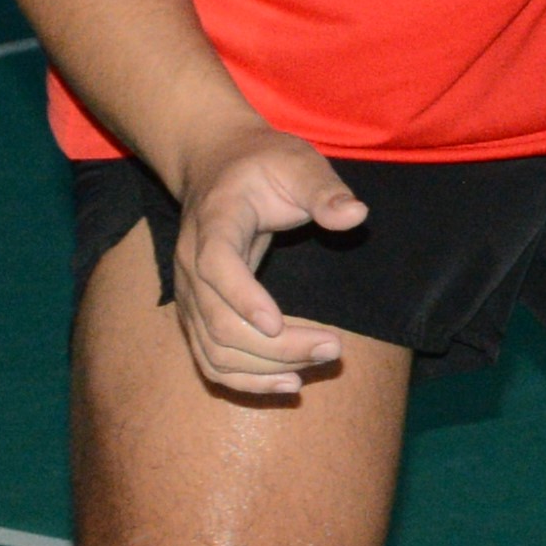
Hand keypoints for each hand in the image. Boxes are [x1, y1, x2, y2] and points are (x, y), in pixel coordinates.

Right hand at [163, 120, 369, 396]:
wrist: (216, 165)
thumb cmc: (263, 164)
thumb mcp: (298, 162)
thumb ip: (324, 189)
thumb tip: (355, 215)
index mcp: (214, 223)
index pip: (215, 266)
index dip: (243, 298)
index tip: (278, 324)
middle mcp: (190, 265)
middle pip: (219, 322)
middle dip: (276, 346)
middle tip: (333, 347)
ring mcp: (190, 294)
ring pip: (214, 350)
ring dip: (265, 369)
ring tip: (318, 365)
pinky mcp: (198, 314)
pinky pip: (212, 359)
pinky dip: (246, 380)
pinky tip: (288, 384)